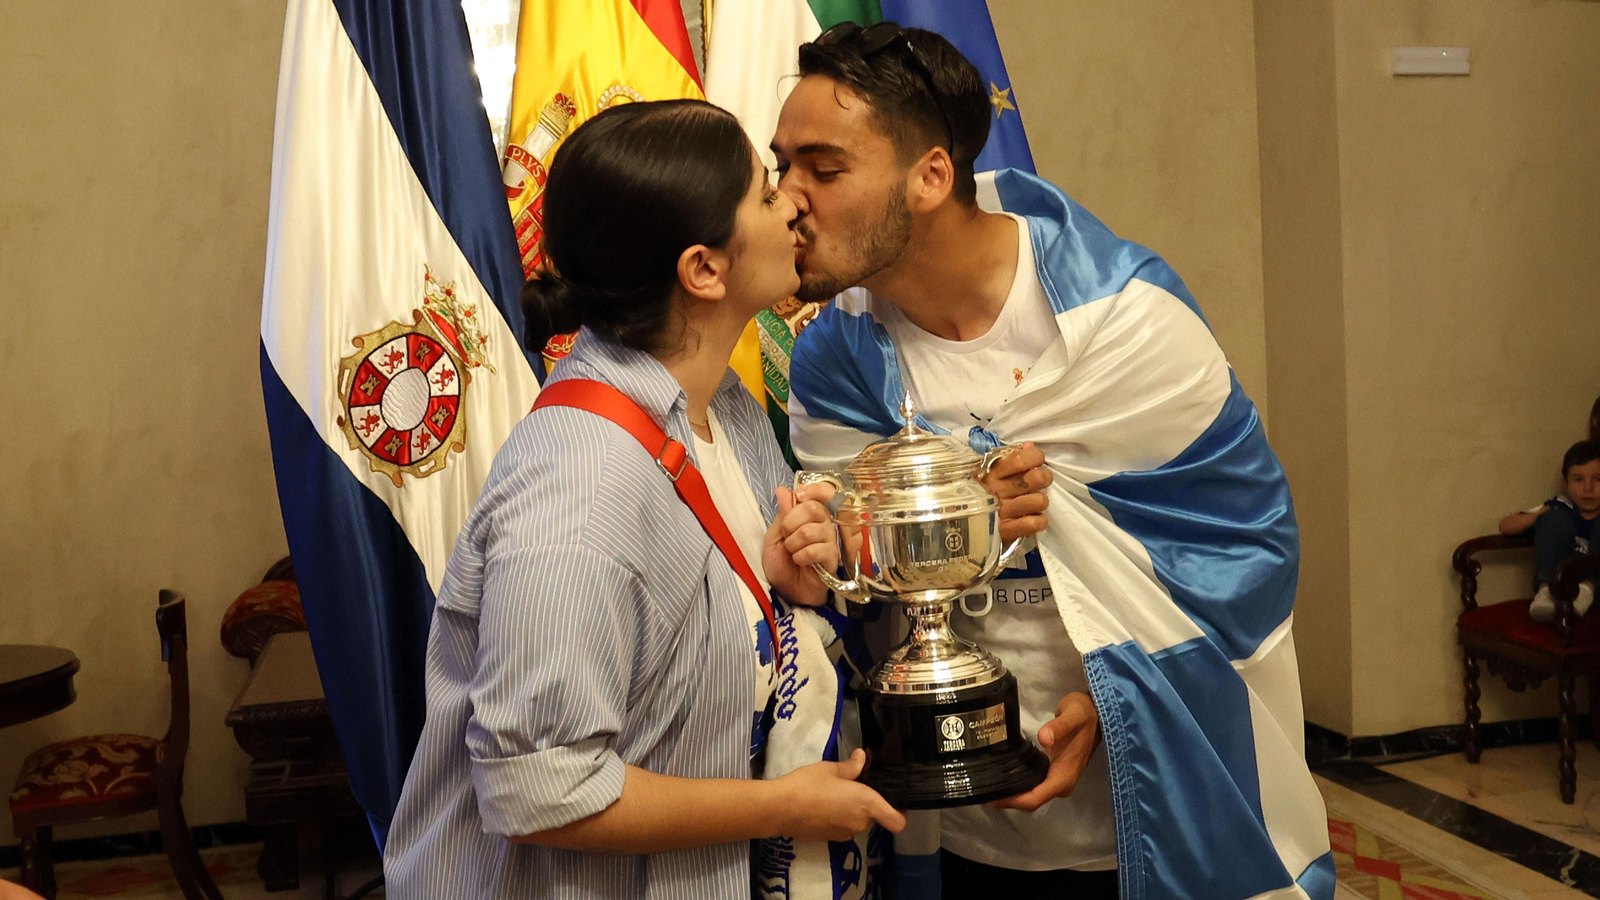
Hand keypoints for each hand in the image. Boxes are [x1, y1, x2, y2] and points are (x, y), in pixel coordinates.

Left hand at [764, 483, 837, 606]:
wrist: (785, 590)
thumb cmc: (781, 563)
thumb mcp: (774, 536)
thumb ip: (782, 513)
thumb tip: (783, 489)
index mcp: (811, 515)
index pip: (824, 492)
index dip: (814, 490)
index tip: (799, 497)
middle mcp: (824, 525)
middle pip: (814, 508)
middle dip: (791, 522)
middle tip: (785, 535)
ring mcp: (831, 541)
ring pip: (813, 529)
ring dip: (794, 542)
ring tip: (791, 552)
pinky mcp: (832, 559)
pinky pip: (819, 549)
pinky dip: (802, 555)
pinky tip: (799, 561)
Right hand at [773, 749, 906, 839]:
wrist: (780, 808)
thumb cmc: (809, 785)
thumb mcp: (831, 769)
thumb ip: (852, 766)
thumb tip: (862, 757)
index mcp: (866, 804)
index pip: (897, 821)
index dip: (900, 812)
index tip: (894, 799)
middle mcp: (860, 823)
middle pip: (875, 817)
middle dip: (868, 803)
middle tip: (853, 785)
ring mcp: (845, 834)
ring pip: (858, 821)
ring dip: (852, 810)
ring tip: (834, 793)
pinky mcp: (830, 838)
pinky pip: (843, 827)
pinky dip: (838, 817)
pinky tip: (822, 804)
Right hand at [982, 442, 1053, 541]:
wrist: (955, 520)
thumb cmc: (977, 489)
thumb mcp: (987, 468)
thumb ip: (1009, 456)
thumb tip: (1030, 446)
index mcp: (991, 471)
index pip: (1021, 458)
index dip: (1036, 457)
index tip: (1036, 461)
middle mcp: (997, 489)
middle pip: (1037, 477)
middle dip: (1043, 478)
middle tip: (1037, 482)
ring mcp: (1001, 511)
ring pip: (1039, 501)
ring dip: (1039, 501)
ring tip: (1031, 502)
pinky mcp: (1005, 531)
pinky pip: (1033, 524)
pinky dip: (1038, 521)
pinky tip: (1031, 518)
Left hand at [987, 692, 1098, 811]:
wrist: (1096, 713)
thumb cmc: (1083, 714)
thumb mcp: (1072, 715)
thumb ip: (1058, 727)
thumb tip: (1044, 737)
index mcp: (1064, 776)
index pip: (1035, 798)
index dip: (1012, 801)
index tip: (990, 798)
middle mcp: (1062, 784)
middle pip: (1031, 801)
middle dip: (1007, 801)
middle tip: (981, 792)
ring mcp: (1059, 780)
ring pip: (1032, 796)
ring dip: (1011, 796)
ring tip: (987, 787)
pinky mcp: (1054, 774)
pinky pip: (1034, 787)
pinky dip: (1018, 788)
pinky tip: (1002, 779)